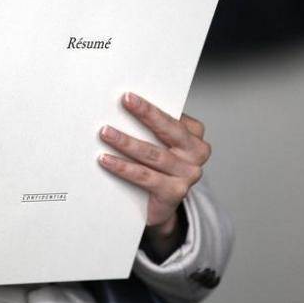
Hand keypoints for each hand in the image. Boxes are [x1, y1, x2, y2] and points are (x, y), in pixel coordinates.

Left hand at [98, 91, 210, 258]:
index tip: (128, 97)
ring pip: (153, 154)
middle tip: (124, 102)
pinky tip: (107, 160)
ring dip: (126, 142)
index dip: (149, 107)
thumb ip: (152, 128)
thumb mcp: (161, 143)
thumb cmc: (158, 167)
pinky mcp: (175, 193)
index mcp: (194, 134)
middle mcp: (196, 153)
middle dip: (145, 114)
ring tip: (106, 133)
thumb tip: (124, 107)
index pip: (172, 116)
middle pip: (168, 130)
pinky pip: (145, 177)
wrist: (161, 206)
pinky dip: (123, 167)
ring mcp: (188, 174)